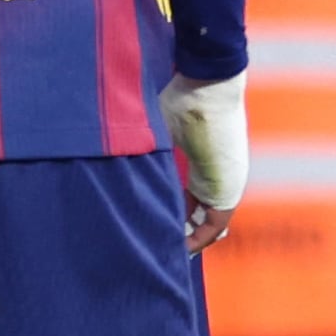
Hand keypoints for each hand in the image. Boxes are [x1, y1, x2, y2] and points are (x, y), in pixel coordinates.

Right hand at [159, 71, 246, 251]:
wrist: (209, 87)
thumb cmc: (183, 98)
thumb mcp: (157, 127)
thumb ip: (142, 145)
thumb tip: (106, 147)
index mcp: (203, 159)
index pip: (189, 193)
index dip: (171, 209)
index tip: (151, 218)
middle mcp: (216, 174)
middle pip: (197, 210)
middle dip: (176, 227)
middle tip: (154, 240)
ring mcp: (226, 183)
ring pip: (205, 221)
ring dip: (184, 236)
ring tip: (160, 247)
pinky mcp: (228, 191)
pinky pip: (213, 226)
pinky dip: (197, 240)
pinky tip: (176, 248)